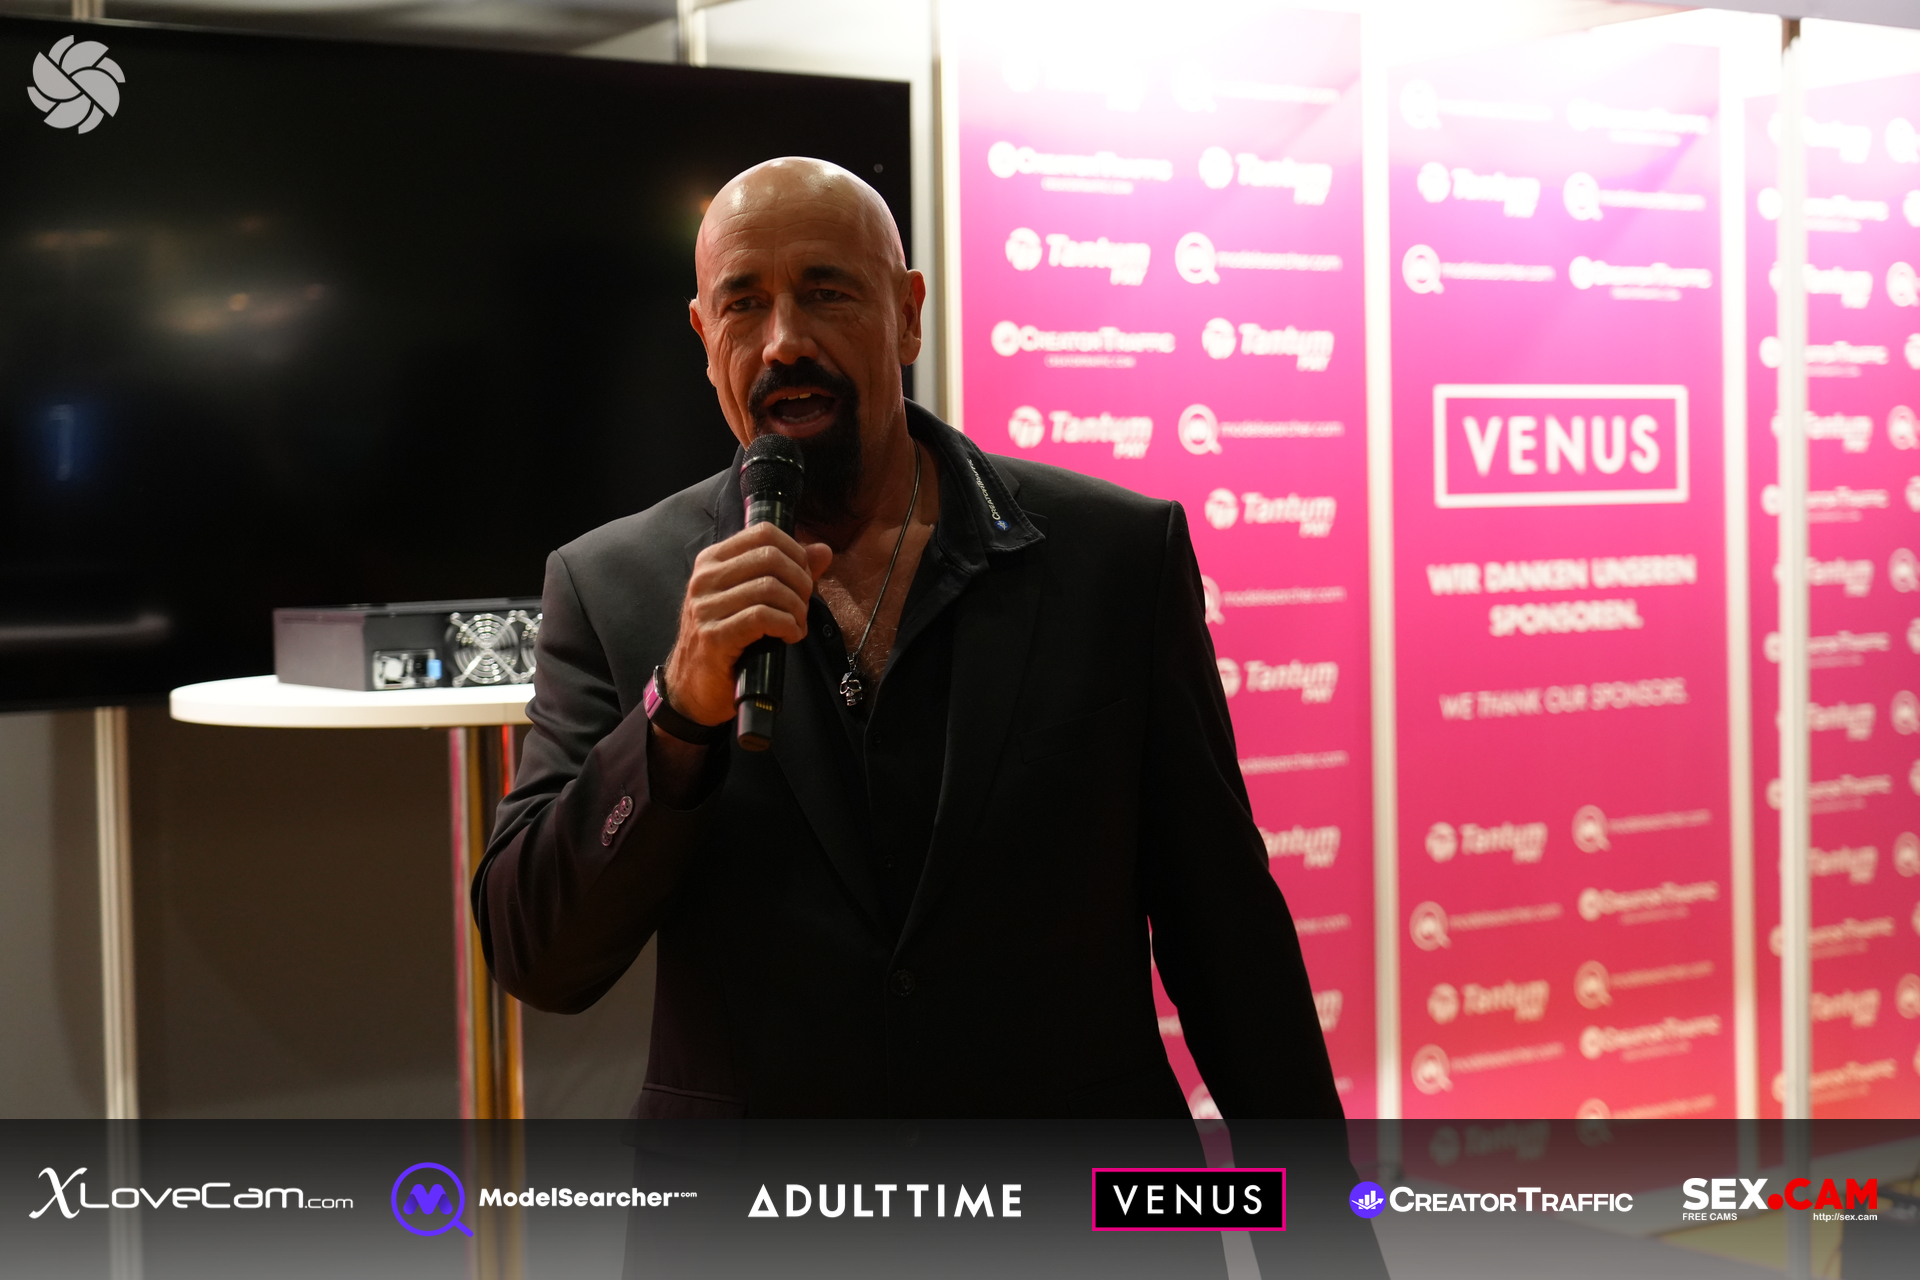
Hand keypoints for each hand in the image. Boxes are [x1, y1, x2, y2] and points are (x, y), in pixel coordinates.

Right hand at [663, 523, 831, 726]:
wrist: (692, 688)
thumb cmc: (726, 641)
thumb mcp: (752, 600)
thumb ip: (788, 572)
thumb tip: (823, 551)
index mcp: (712, 561)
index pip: (763, 533)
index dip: (796, 552)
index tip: (804, 577)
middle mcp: (704, 579)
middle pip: (771, 557)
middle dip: (800, 582)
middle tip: (803, 606)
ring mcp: (705, 607)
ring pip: (770, 587)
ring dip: (797, 609)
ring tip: (797, 625)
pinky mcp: (713, 636)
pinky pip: (762, 617)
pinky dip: (787, 625)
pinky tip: (790, 636)